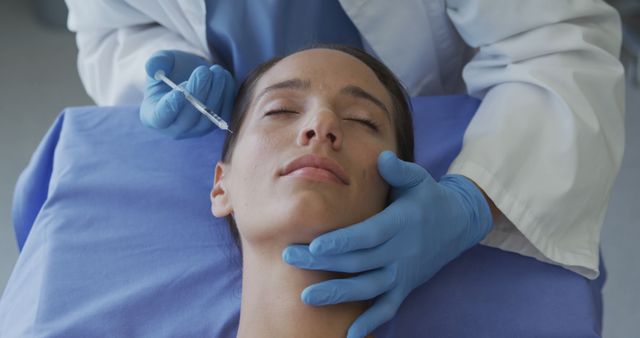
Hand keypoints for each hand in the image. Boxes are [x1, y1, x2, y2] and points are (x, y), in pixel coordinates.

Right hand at [140, 50, 234, 138]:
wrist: (192, 76)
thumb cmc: (172, 70)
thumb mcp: (162, 61)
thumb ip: (156, 62)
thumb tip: (153, 68)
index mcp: (153, 116)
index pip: (161, 116)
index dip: (170, 106)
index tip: (179, 91)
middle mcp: (174, 128)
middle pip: (187, 118)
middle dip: (197, 93)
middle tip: (204, 71)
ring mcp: (195, 130)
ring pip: (207, 117)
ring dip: (215, 93)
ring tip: (217, 70)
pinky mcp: (214, 126)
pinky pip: (222, 115)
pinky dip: (226, 96)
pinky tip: (225, 77)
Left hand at [282, 150, 493, 337]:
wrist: (457, 224)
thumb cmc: (427, 197)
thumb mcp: (418, 179)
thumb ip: (399, 170)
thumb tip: (382, 157)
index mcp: (402, 223)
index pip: (369, 234)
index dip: (343, 241)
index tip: (315, 245)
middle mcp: (402, 251)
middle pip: (359, 261)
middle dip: (323, 262)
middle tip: (288, 257)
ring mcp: (403, 272)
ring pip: (368, 288)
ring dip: (337, 293)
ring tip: (306, 296)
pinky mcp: (405, 286)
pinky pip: (387, 308)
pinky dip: (370, 323)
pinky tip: (349, 336)